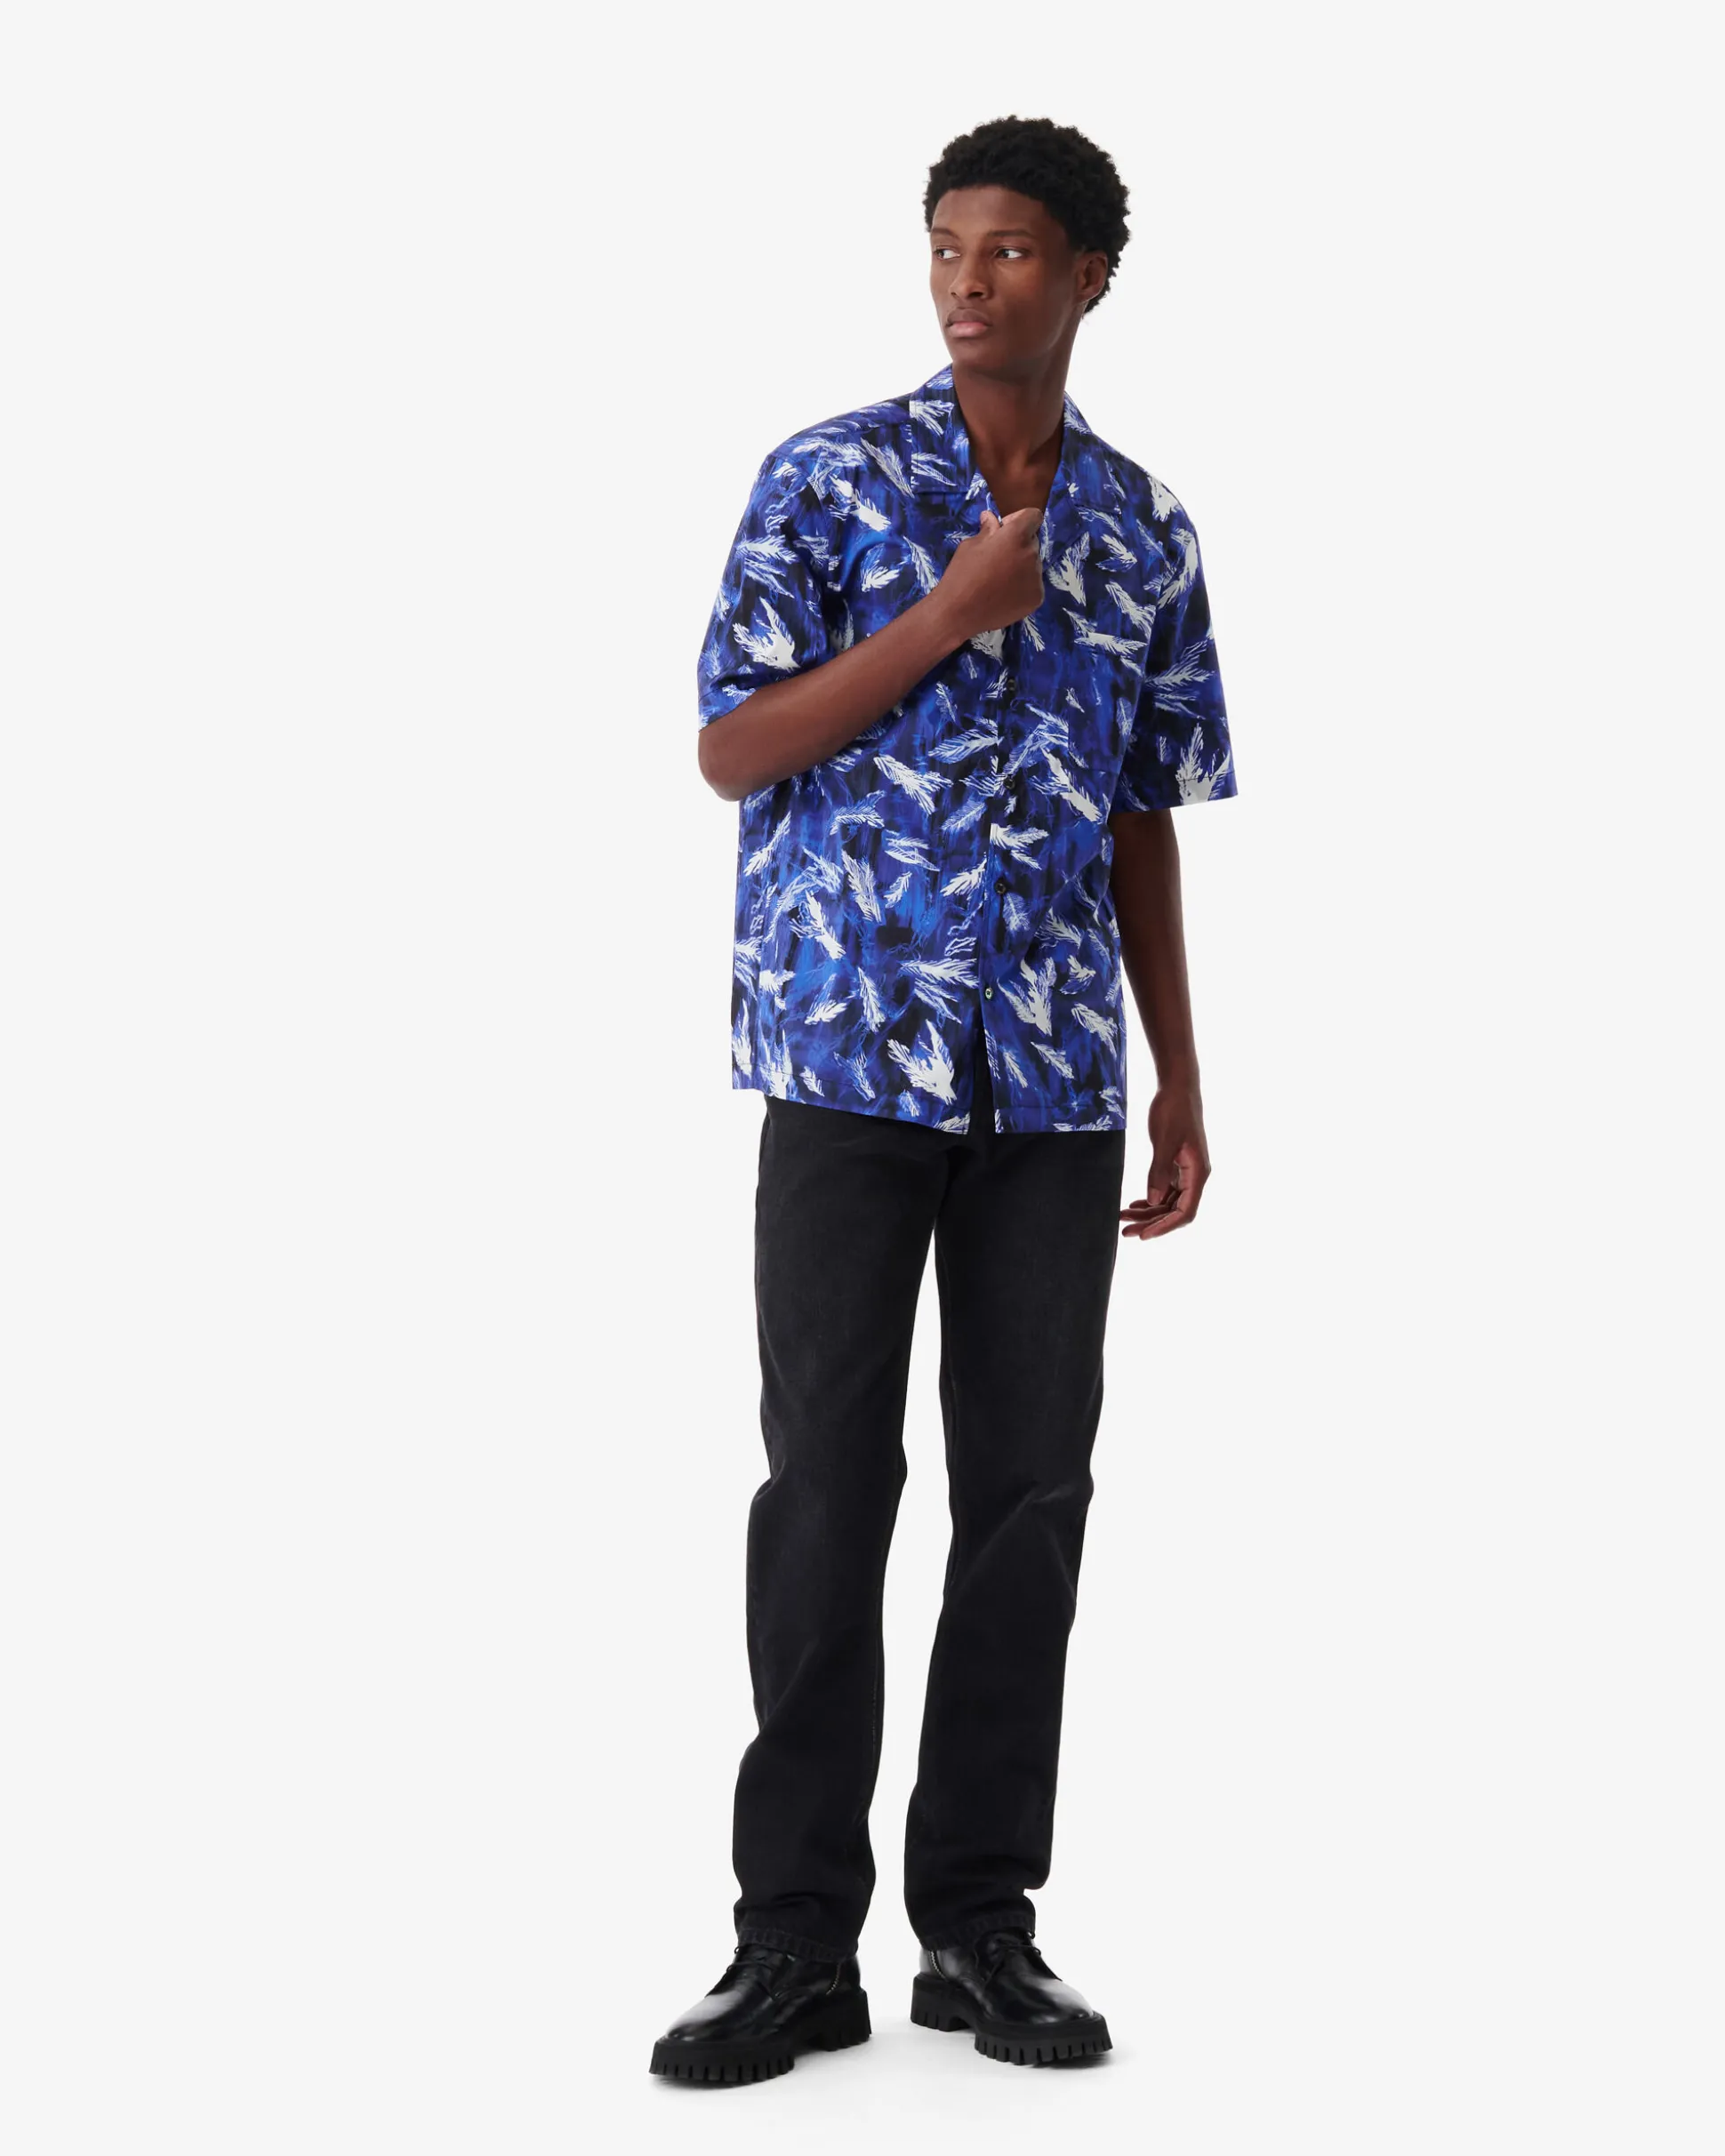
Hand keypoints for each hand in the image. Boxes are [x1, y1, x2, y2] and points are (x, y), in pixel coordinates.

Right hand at [933, 505, 1044, 640]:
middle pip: (1032, 541)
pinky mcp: (1037, 597)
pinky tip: (1004, 594)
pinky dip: (1022, 586)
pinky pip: (1033, 584)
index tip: (1003, 530)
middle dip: (1018, 544)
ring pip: (1033, 564)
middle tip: (997, 559)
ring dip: (1020, 566)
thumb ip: (987, 530)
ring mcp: (1037, 578)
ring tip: (998, 581)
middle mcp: (1032, 554)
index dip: (1019, 520)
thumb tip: (991, 517)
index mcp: (1016, 536)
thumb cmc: (961, 574)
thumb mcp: (970, 545)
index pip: (1033, 516)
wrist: (959, 613)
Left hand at [1119, 1082, 1209, 1239]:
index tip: (1143, 1235)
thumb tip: (1153, 1201)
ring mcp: (1186, 1172)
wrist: (1177, 1087)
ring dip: (1148, 1213)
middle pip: (1175, 1211)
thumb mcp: (1164, 1141)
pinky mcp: (1176, 1165)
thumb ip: (1159, 1172)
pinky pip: (1165, 1190)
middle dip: (1151, 1223)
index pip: (1185, 1211)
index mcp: (1198, 1173)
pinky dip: (1150, 1199)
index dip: (1165, 1226)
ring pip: (1168, 1202)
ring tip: (1123, 1219)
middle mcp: (1195, 1176)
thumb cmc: (1173, 1110)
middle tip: (1125, 1232)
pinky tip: (1134, 1205)